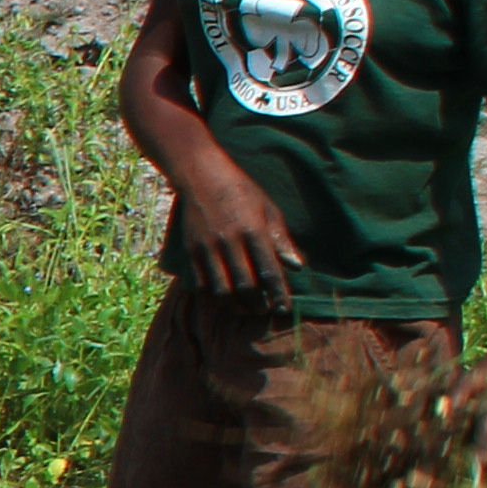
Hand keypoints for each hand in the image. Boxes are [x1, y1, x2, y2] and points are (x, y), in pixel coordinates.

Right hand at [168, 165, 307, 314]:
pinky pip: (200, 283)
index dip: (278, 295)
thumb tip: (296, 266)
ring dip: (233, 304)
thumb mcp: (268, 210)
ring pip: (221, 290)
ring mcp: (207, 248)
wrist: (201, 176)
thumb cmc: (242, 192)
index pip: (269, 272)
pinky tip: (221, 297)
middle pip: (245, 286)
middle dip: (256, 304)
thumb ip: (281, 240)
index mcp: (254, 231)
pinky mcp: (191, 251)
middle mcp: (230, 242)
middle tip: (263, 311)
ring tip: (243, 308)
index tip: (283, 309)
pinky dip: (212, 296)